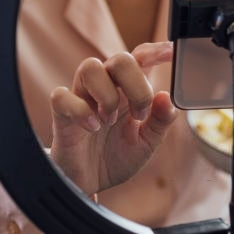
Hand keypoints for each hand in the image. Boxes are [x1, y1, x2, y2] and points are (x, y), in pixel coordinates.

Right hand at [50, 42, 175, 194]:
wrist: (90, 183)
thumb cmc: (116, 157)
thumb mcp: (147, 143)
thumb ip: (160, 121)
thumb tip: (166, 97)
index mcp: (129, 90)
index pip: (141, 57)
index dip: (155, 50)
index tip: (171, 52)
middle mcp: (106, 87)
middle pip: (120, 59)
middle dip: (136, 86)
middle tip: (139, 115)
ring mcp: (82, 97)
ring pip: (90, 67)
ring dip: (107, 95)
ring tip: (109, 122)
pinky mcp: (62, 113)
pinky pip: (62, 95)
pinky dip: (81, 111)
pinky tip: (92, 128)